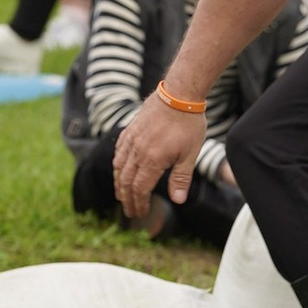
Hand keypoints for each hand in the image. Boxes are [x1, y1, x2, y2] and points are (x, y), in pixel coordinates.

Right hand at [114, 88, 207, 220]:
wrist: (179, 94)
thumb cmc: (188, 123)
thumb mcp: (190, 154)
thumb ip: (181, 178)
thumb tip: (178, 200)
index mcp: (152, 160)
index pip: (140, 189)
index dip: (139, 203)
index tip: (140, 213)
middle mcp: (137, 151)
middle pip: (126, 181)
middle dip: (127, 199)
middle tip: (130, 212)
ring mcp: (131, 139)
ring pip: (118, 167)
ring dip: (119, 185)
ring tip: (121, 196)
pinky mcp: (130, 129)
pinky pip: (118, 151)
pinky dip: (117, 165)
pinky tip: (120, 170)